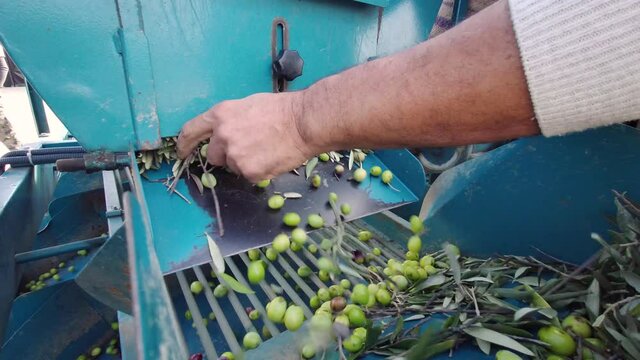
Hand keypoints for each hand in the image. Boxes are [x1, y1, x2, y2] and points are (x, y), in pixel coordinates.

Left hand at [177, 92, 312, 182]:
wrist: (304, 123)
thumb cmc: (281, 110)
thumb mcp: (247, 106)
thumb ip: (230, 121)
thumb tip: (224, 134)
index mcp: (220, 115)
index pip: (190, 131)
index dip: (184, 144)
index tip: (182, 152)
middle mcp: (222, 136)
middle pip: (213, 155)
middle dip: (226, 155)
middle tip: (248, 147)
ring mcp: (235, 156)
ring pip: (232, 167)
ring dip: (243, 163)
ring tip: (265, 150)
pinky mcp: (249, 172)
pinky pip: (248, 176)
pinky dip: (258, 171)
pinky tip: (271, 158)